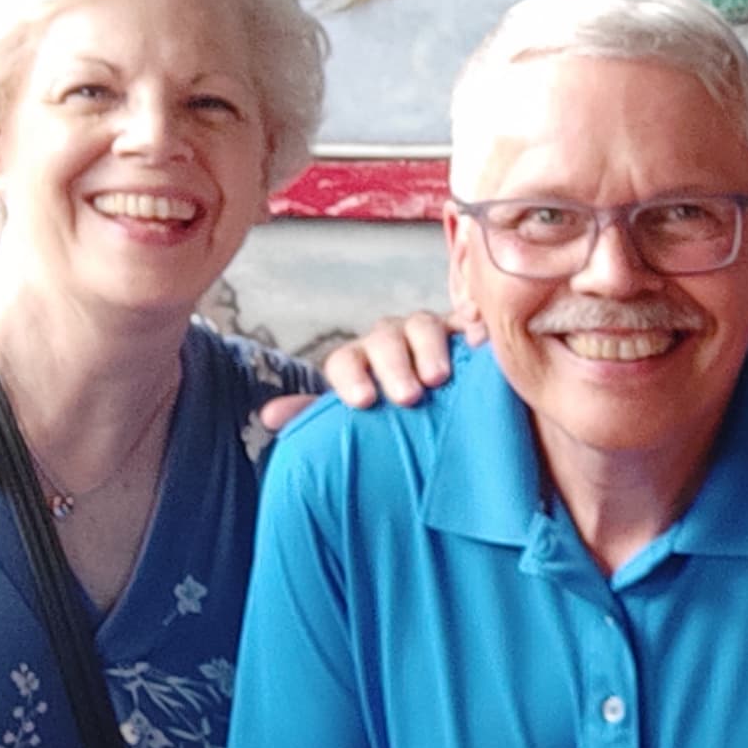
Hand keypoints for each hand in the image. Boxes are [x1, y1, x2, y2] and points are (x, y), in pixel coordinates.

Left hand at [258, 309, 455, 427]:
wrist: (445, 422)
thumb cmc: (394, 424)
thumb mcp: (355, 426)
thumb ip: (317, 418)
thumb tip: (269, 416)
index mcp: (360, 365)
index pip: (345, 360)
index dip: (351, 377)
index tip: (363, 402)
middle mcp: (392, 343)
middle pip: (385, 339)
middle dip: (393, 365)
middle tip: (408, 396)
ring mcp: (432, 334)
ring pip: (424, 325)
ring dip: (430, 347)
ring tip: (440, 378)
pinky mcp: (468, 334)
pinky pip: (469, 321)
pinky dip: (472, 324)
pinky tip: (478, 339)